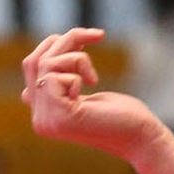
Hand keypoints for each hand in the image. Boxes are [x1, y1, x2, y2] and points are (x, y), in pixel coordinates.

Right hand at [23, 28, 163, 160]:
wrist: (142, 137)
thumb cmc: (121, 113)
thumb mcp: (82, 90)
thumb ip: (57, 78)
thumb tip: (34, 60)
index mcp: (44, 114)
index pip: (31, 67)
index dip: (54, 45)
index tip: (85, 40)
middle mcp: (40, 120)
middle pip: (35, 61)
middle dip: (66, 41)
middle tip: (97, 36)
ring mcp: (47, 120)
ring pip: (45, 64)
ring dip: (77, 56)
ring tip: (95, 75)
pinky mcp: (59, 116)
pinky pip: (54, 74)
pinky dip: (77, 69)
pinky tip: (92, 85)